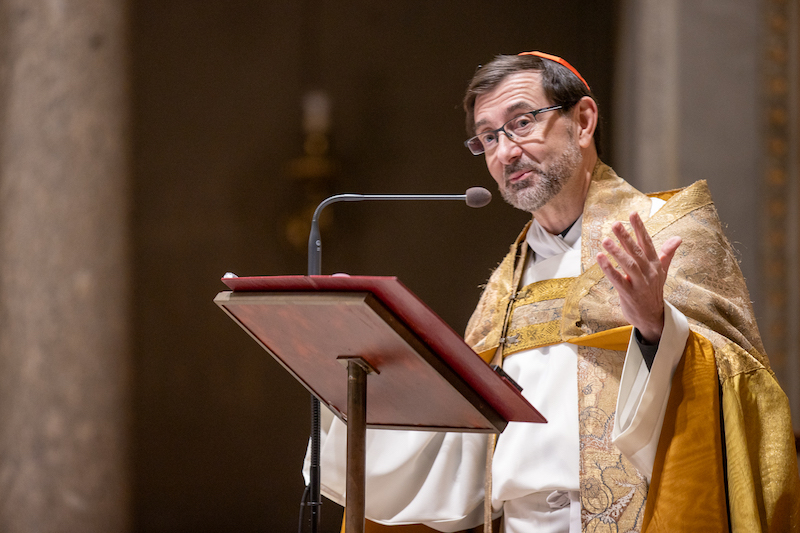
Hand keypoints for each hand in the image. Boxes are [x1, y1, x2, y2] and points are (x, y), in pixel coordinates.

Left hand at [595, 212, 681, 343]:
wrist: (653, 317)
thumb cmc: (653, 291)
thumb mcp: (662, 271)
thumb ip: (667, 254)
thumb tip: (678, 238)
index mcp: (655, 264)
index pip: (648, 242)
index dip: (640, 228)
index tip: (632, 213)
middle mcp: (649, 272)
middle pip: (637, 252)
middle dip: (626, 237)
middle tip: (614, 224)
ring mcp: (640, 284)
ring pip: (628, 265)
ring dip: (616, 252)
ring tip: (605, 240)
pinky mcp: (629, 294)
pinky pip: (618, 280)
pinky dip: (609, 269)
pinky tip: (600, 258)